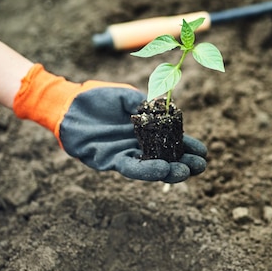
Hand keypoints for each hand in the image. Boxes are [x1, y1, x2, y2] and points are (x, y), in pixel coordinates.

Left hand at [13, 64, 206, 182]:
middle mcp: (136, 145)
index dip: (186, 146)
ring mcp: (124, 153)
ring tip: (187, 172)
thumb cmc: (96, 98)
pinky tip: (164, 171)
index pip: (170, 141)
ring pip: (151, 167)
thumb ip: (145, 105)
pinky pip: (132, 167)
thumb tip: (167, 110)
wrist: (68, 104)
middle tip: (201, 166)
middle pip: (164, 158)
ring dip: (170, 171)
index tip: (203, 151)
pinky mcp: (109, 160)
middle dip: (183, 163)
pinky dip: (149, 170)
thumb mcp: (126, 97)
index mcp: (143, 131)